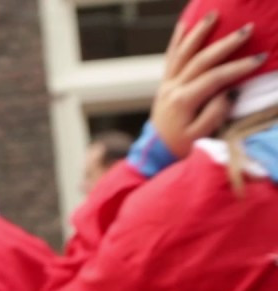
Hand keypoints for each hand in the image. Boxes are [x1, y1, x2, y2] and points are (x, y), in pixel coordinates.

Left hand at [152, 13, 265, 156]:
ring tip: (214, 15)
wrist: (154, 151)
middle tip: (247, 29)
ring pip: (183, 52)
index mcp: (183, 101)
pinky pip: (170, 57)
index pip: (214, 78)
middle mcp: (173, 88)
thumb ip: (214, 115)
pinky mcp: (165, 82)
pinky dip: (177, 40)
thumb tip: (230, 93)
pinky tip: (184, 25)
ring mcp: (167, 83)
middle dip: (226, 44)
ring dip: (199, 32)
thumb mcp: (200, 136)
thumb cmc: (180, 145)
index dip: (237, 68)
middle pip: (201, 60)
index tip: (259, 59)